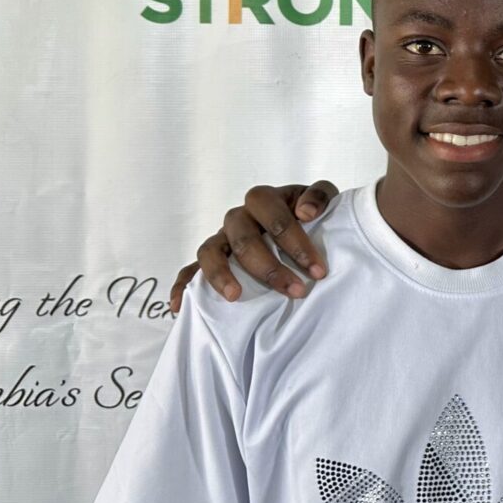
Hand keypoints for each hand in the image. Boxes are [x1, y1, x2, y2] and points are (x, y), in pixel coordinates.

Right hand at [170, 181, 338, 313]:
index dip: (296, 243)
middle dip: (270, 267)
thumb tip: (305, 212)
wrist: (303, 223)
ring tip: (235, 296)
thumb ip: (320, 195)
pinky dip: (182, 286)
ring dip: (221, 274)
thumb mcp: (323, 199)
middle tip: (296, 291)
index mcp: (264, 200)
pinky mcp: (212, 260)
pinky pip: (189, 269)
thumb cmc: (311, 213)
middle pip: (243, 238)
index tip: (317, 270)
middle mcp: (239, 217)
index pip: (273, 217)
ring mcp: (222, 238)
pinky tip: (179, 307)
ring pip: (210, 251)